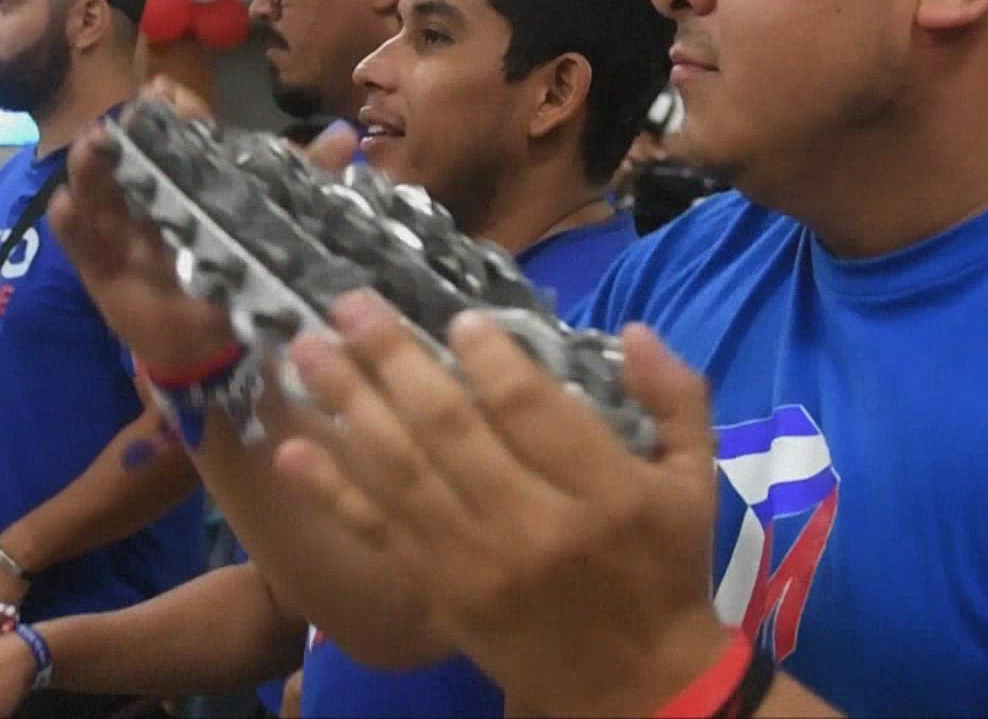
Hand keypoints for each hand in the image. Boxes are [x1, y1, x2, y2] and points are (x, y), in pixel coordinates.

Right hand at [50, 78, 354, 383]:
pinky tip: (63, 207)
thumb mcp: (274, 228)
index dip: (177, 112)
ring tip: (92, 149)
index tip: (168, 91)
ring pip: (100, 192)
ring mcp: (121, 230)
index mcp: (193, 180)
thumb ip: (304, 181)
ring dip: (91, 169)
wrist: (204, 345)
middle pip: (133, 157)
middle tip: (128, 115)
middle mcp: (153, 196)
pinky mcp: (100, 266)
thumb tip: (348, 137)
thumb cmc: (239, 274)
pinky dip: (69, 224)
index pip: (183, 137)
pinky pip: (79, 243)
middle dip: (127, 134)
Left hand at [271, 291, 733, 717]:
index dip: (490, 359)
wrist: (632, 686)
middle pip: (451, 433)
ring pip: (401, 475)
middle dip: (394, 362)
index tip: (457, 318)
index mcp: (604, 495)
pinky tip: (291, 448)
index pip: (534, 411)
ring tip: (307, 352)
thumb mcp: (695, 482)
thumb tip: (633, 331)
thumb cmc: (662, 570)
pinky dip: (330, 490)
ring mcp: (475, 565)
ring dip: (348, 407)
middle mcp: (533, 528)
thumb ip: (675, 399)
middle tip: (350, 306)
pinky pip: (376, 532)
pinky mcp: (438, 592)